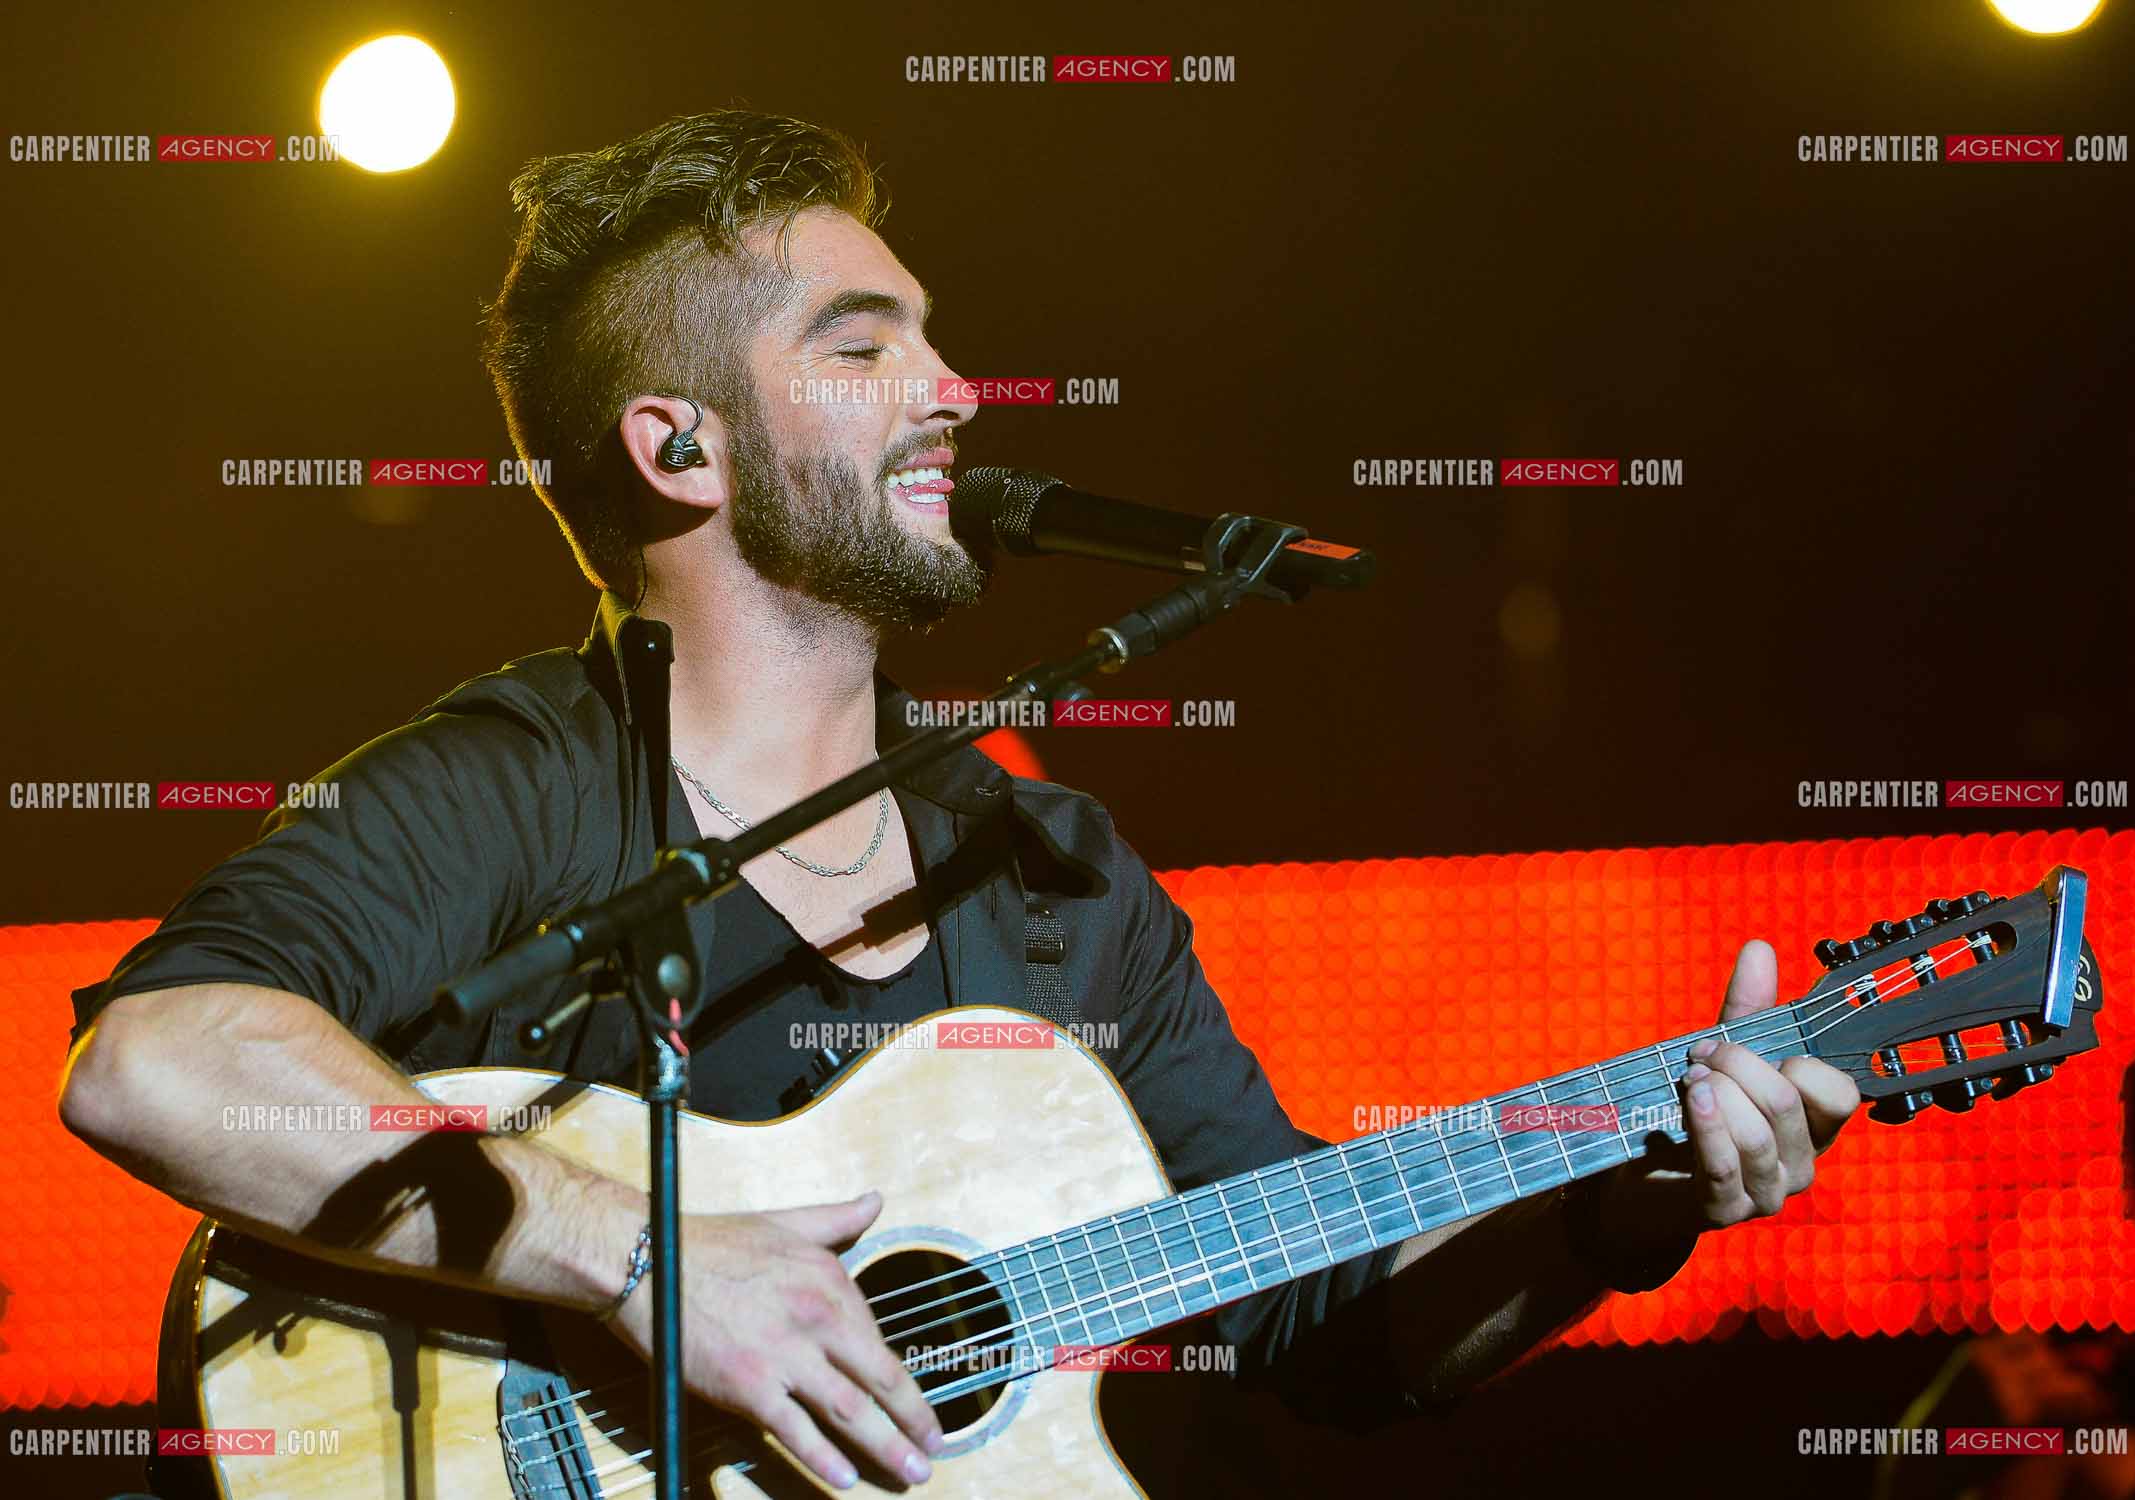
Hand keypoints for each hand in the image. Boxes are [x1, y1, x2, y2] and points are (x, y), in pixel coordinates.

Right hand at [607, 1190, 942, 1490]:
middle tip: (935, 1450)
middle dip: (913, 1421)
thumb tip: (875, 1201)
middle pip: (880, 1380)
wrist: (649, 1261)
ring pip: (849, 1411)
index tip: (921, 1406)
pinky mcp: (749, 1386)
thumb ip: (838, 1219)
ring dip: (886, 1447)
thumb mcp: (787, 1223)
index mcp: (831, 1281)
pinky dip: (824, 1459)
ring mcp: (785, 1355)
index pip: (879, 1342)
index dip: (905, 1381)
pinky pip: (796, 1431)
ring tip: (911, 1472)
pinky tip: (846, 1479)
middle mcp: (818, 1318)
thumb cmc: (713, 1242)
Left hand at [1604, 940, 1860, 1248]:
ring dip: (1717, 1095)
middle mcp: (1801, 1163)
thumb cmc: (1700, 1111)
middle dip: (1737, 1065)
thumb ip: (1747, 1009)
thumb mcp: (1725, 1057)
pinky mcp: (1725, 1211)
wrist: (1644, 1178)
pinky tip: (1693, 1100)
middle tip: (1699, 1054)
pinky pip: (1725, 1168)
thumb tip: (1758, 947)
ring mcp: (1766, 1193)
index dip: (1795, 1060)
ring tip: (1689, 1080)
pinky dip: (1708, 1127)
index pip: (1839, 1093)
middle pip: (1787, 1103)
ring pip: (1758, 1136)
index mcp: (1814, 1125)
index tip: (1740, 1042)